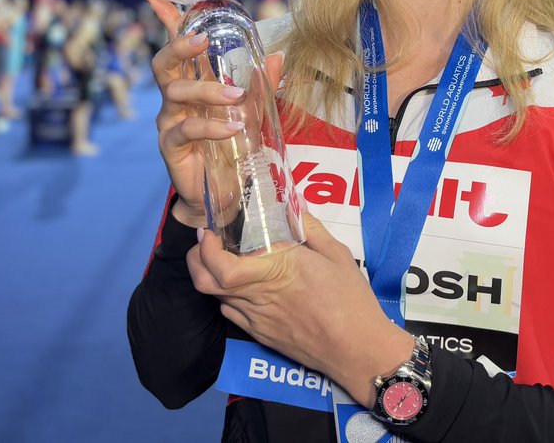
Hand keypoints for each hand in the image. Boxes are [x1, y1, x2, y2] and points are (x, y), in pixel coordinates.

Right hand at [145, 0, 283, 227]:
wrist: (227, 194)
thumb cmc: (235, 147)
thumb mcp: (255, 112)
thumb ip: (264, 86)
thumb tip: (278, 55)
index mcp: (195, 81)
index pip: (177, 45)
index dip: (167, 20)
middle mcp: (177, 97)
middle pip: (164, 62)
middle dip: (179, 45)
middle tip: (202, 39)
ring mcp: (171, 120)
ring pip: (175, 92)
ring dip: (207, 90)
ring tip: (236, 97)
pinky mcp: (171, 146)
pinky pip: (186, 128)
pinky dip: (211, 126)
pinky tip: (232, 127)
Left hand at [187, 211, 414, 407]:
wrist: (357, 349)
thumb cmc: (351, 300)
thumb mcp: (337, 254)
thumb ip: (311, 227)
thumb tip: (294, 203)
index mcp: (278, 270)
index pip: (223, 267)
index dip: (207, 250)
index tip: (209, 233)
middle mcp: (260, 296)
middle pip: (207, 283)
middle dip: (196, 260)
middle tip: (205, 242)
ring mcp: (257, 319)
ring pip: (215, 298)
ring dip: (210, 277)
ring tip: (221, 259)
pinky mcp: (261, 335)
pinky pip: (231, 313)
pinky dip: (227, 296)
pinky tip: (243, 286)